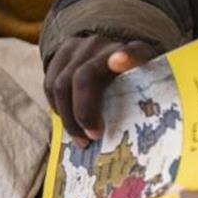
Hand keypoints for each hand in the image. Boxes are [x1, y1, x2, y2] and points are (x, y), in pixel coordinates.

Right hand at [43, 34, 157, 147]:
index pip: (134, 52)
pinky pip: (50, 84)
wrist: (114, 55)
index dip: (126, 57)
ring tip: (82, 140)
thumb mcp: (147, 93)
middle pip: (84, 77)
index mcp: (137, 54)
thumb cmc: (136, 86)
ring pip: (62, 84)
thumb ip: (141, 109)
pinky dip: (57, 108)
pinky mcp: (64, 51)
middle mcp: (106, 45)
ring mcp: (82, 45)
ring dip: (69, 118)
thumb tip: (135, 151)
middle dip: (84, 112)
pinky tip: (69, 123)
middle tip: (93, 137)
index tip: (118, 62)